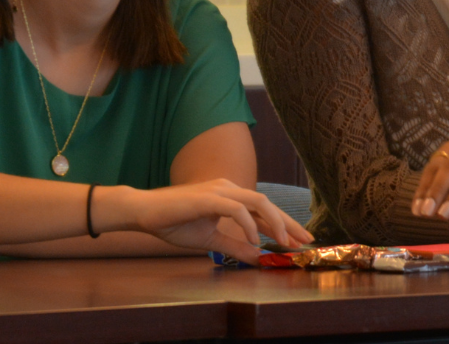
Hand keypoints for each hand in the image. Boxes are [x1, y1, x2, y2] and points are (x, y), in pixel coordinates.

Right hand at [123, 179, 313, 261]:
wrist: (145, 212)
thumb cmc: (174, 222)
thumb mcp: (210, 240)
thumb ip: (234, 246)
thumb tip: (257, 259)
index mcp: (230, 196)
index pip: (264, 210)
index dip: (284, 225)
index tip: (300, 242)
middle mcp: (229, 189)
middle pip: (268, 203)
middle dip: (288, 223)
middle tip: (304, 241)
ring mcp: (219, 191)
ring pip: (258, 201)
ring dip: (274, 222)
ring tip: (283, 242)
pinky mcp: (208, 197)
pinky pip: (236, 208)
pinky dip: (248, 224)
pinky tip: (254, 240)